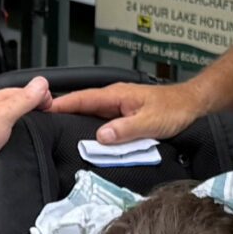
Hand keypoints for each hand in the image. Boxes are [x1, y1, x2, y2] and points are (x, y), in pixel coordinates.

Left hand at [0, 76, 51, 215]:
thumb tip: (41, 84)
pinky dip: (15, 142)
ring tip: (37, 127)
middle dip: (32, 108)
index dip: (38, 94)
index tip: (50, 103)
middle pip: (16, 106)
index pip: (20, 90)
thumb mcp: (4, 115)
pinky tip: (20, 146)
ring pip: (10, 124)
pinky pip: (5, 140)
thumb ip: (23, 100)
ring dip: (23, 126)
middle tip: (47, 113)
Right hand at [50, 79, 204, 144]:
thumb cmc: (174, 109)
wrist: (192, 104)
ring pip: (91, 113)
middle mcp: (115, 98)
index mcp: (117, 95)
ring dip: (75, 120)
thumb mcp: (150, 122)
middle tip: (41, 122)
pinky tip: (87, 137)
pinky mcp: (125, 114)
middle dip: (61, 111)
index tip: (40, 108)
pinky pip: (103, 120)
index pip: (81, 98)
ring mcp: (119, 106)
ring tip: (56, 130)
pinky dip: (91, 127)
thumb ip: (125, 129)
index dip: (60, 104)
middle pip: (82, 105)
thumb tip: (101, 137)